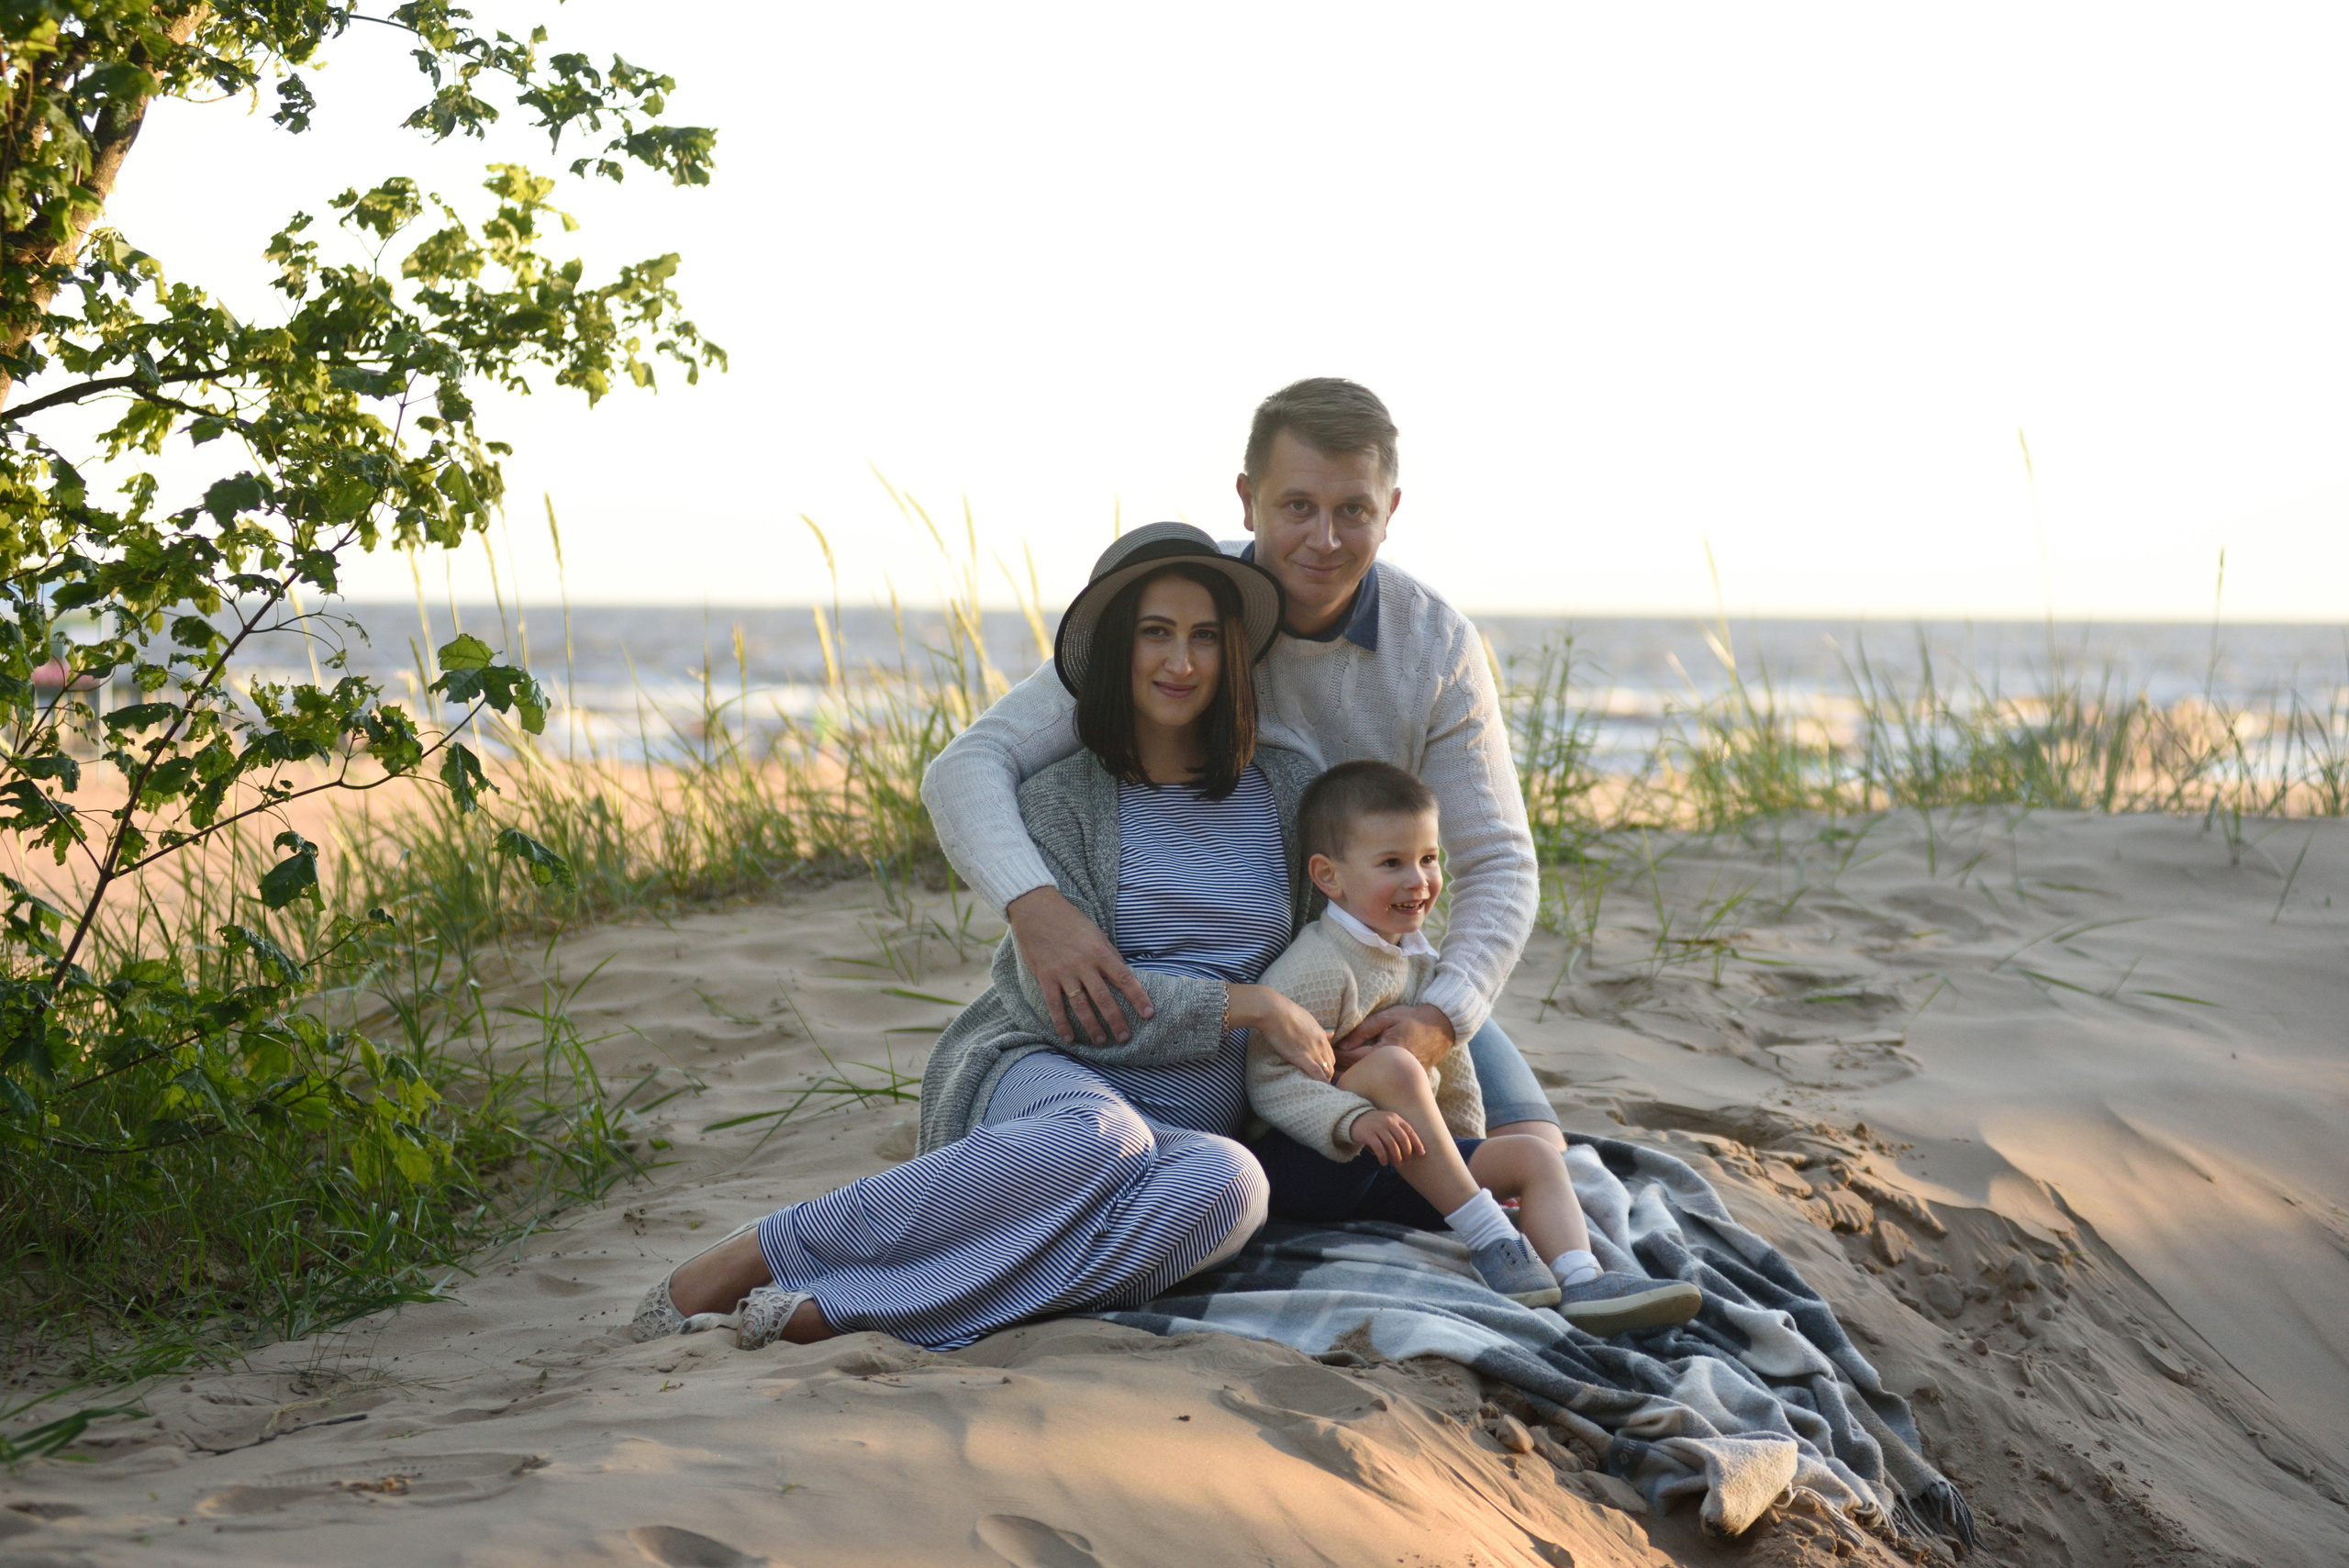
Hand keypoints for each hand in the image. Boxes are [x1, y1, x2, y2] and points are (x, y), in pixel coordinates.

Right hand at [1006, 885, 1153, 1045]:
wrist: (1036, 909)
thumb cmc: (1070, 920)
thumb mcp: (1096, 932)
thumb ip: (1109, 954)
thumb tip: (1124, 975)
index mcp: (1100, 951)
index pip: (1124, 978)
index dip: (1138, 997)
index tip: (1149, 1013)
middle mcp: (1084, 964)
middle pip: (1104, 998)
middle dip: (1116, 1020)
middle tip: (1124, 1037)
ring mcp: (1064, 972)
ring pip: (1081, 1005)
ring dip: (1092, 1026)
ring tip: (1100, 1041)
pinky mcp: (1046, 977)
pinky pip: (1055, 1006)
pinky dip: (1062, 1023)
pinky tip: (1069, 1038)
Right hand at [1226, 984, 1333, 1081]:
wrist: (1273, 1011)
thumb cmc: (1285, 1012)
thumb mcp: (1307, 1019)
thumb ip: (1319, 1029)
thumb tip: (1331, 1033)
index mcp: (1320, 1034)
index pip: (1330, 1054)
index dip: (1327, 1064)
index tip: (1322, 1071)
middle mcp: (1320, 1043)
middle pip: (1330, 1064)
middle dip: (1327, 1074)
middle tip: (1320, 1082)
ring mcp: (1312, 1050)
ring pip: (1326, 1070)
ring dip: (1324, 1080)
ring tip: (1319, 1089)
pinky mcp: (1301, 1057)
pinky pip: (1316, 1072)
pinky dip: (1320, 1081)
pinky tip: (1321, 1088)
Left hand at [1333, 1002, 1455, 1071]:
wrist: (1441, 1027)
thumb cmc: (1412, 1019)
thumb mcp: (1386, 1018)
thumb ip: (1363, 1030)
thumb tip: (1342, 1043)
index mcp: (1387, 1052)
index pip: (1354, 1058)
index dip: (1337, 1055)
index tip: (1326, 1052)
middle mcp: (1394, 1068)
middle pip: (1361, 1074)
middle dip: (1343, 1069)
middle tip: (1327, 1065)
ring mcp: (1402, 1077)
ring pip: (1371, 1080)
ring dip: (1355, 1076)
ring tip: (1338, 1071)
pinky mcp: (1407, 1080)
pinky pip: (1384, 1082)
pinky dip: (1371, 1078)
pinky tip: (1362, 1074)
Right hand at [1351, 1110, 1425, 1166]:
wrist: (1355, 1118)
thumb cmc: (1376, 1125)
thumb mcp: (1389, 1123)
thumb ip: (1399, 1131)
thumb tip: (1412, 1151)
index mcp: (1395, 1118)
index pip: (1410, 1131)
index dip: (1417, 1143)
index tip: (1422, 1153)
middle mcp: (1388, 1121)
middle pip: (1402, 1139)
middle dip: (1407, 1152)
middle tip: (1408, 1161)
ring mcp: (1378, 1126)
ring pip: (1392, 1144)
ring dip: (1396, 1156)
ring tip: (1398, 1164)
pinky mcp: (1368, 1134)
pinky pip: (1379, 1148)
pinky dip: (1383, 1157)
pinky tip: (1384, 1163)